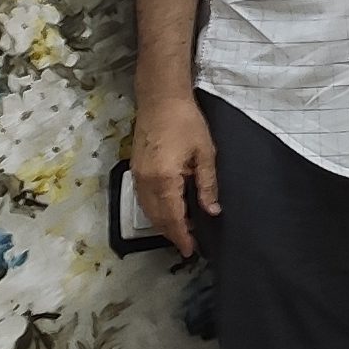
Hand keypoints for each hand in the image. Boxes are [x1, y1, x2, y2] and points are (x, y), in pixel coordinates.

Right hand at [130, 89, 220, 258]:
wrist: (161, 98)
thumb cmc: (186, 121)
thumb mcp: (205, 154)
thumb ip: (207, 185)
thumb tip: (212, 212)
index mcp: (165, 180)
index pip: (173, 218)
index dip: (182, 236)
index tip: (191, 250)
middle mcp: (146, 182)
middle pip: (157, 219)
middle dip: (172, 234)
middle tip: (188, 244)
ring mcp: (138, 176)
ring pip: (147, 210)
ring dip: (162, 224)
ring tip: (180, 231)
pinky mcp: (135, 169)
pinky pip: (143, 199)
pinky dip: (154, 210)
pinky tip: (166, 211)